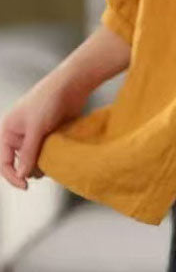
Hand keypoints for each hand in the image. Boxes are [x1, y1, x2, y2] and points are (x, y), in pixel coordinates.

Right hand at [0, 74, 89, 189]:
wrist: (72, 85)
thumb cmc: (49, 100)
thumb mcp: (36, 128)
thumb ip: (28, 152)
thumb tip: (22, 175)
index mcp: (9, 131)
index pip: (4, 162)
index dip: (12, 176)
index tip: (25, 186)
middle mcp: (20, 134)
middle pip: (21, 163)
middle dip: (31, 168)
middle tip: (46, 166)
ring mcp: (36, 135)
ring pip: (36, 159)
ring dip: (44, 163)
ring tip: (54, 156)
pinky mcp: (50, 135)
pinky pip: (48, 153)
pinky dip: (53, 157)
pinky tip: (61, 154)